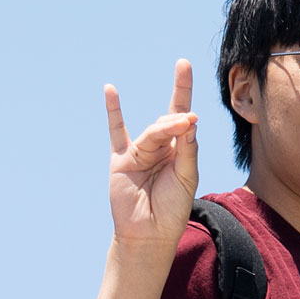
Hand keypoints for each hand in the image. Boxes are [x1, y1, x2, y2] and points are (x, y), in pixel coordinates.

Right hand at [104, 59, 198, 253]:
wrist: (150, 234)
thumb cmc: (173, 208)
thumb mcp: (188, 176)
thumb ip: (187, 148)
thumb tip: (187, 119)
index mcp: (178, 149)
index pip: (181, 114)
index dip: (182, 89)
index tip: (183, 64)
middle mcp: (159, 147)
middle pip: (167, 123)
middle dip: (178, 122)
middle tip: (189, 122)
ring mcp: (138, 152)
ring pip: (152, 132)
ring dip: (165, 128)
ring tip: (179, 124)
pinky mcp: (121, 160)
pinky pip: (116, 133)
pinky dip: (114, 112)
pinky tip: (110, 90)